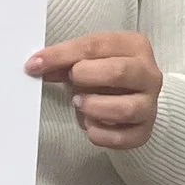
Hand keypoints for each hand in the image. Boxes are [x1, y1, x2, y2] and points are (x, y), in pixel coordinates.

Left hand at [27, 31, 161, 153]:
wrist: (130, 96)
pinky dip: (99, 133)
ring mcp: (149, 105)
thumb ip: (65, 60)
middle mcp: (149, 75)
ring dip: (93, 107)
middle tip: (72, 82)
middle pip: (118, 72)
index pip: (96, 46)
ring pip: (124, 108)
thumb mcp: (87, 58)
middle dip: (86, 77)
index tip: (35, 64)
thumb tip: (36, 65)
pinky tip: (89, 124)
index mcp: (135, 46)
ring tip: (80, 104)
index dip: (61, 55)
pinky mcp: (144, 132)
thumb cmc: (106, 73)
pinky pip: (122, 137)